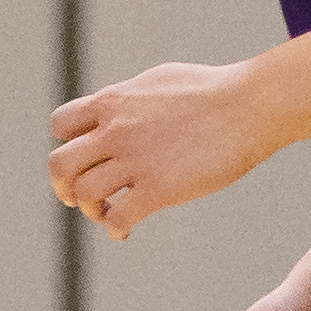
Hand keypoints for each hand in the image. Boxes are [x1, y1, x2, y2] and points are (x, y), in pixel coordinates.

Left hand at [48, 59, 278, 237]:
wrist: (249, 105)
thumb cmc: (212, 90)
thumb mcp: (157, 81)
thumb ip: (128, 97)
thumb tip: (115, 106)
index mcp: (113, 102)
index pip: (60, 125)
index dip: (67, 144)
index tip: (84, 157)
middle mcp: (115, 130)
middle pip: (60, 164)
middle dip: (63, 185)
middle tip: (76, 197)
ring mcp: (135, 160)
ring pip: (83, 193)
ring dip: (89, 209)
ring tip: (106, 213)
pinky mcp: (159, 189)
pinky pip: (118, 218)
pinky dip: (115, 229)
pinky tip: (125, 230)